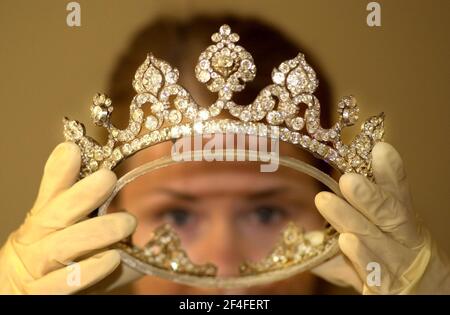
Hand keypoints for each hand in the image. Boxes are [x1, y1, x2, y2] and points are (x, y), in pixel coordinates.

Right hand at [0, 142, 137, 293]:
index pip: (48, 194)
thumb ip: (82, 211)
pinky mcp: (40, 296)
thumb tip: (95, 176)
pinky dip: (90, 270)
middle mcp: (34, 243)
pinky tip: (113, 259)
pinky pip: (64, 285)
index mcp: (40, 223)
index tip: (72, 149)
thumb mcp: (62, 230)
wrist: (16, 294)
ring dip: (96, 232)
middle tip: (107, 178)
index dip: (57, 172)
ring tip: (126, 222)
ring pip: (61, 248)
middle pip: (52, 216)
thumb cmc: (48, 261)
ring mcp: (35, 271)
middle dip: (80, 195)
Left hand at [312, 142, 449, 293]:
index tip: (380, 149)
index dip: (392, 174)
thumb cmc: (396, 264)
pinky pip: (373, 275)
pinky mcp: (389, 289)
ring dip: (352, 222)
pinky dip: (360, 259)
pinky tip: (345, 243)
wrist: (423, 297)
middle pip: (390, 217)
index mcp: (405, 226)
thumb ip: (356, 220)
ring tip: (329, 202)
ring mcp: (399, 267)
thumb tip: (322, 203)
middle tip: (348, 178)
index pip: (399, 196)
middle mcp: (406, 243)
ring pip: (376, 243)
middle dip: (369, 197)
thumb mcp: (381, 238)